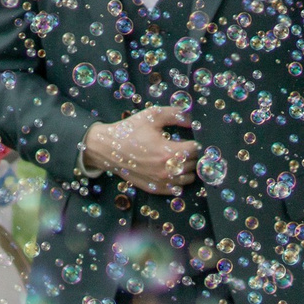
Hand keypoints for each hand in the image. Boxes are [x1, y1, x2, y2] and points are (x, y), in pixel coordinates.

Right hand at [83, 106, 198, 195]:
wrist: (108, 149)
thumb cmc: (130, 131)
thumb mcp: (152, 115)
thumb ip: (175, 114)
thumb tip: (192, 119)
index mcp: (169, 153)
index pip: (195, 150)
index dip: (194, 142)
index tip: (188, 138)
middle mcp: (168, 171)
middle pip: (194, 164)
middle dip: (191, 154)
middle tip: (182, 146)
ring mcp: (162, 182)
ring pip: (188, 178)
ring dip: (187, 168)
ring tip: (178, 158)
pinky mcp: (155, 188)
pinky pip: (177, 188)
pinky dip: (178, 179)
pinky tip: (171, 169)